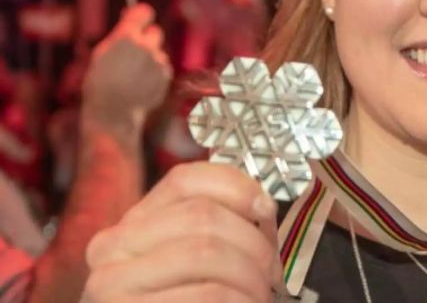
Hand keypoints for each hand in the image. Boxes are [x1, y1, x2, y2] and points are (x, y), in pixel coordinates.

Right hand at [82, 4, 172, 125]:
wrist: (114, 112)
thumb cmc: (101, 82)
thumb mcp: (103, 53)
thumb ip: (120, 36)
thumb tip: (131, 19)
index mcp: (126, 37)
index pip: (144, 12)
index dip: (142, 15)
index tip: (139, 19)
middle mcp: (146, 46)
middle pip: (156, 31)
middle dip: (148, 38)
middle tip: (135, 50)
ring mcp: (158, 61)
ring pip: (159, 52)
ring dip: (150, 58)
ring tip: (133, 75)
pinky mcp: (166, 75)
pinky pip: (163, 67)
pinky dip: (155, 72)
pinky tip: (142, 84)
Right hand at [83, 163, 278, 301]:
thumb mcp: (196, 268)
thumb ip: (217, 233)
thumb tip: (262, 206)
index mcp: (131, 227)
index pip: (186, 180)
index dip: (237, 187)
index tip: (266, 212)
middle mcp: (111, 250)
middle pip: (204, 217)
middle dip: (255, 246)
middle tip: (272, 277)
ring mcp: (110, 287)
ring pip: (207, 253)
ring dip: (251, 280)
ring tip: (258, 299)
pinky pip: (209, 295)